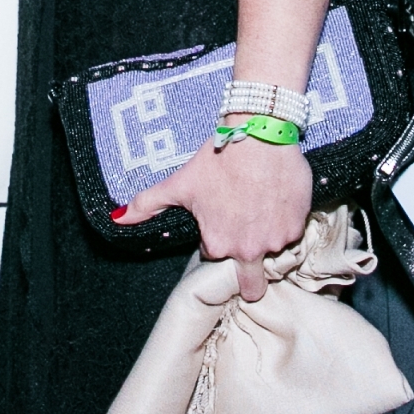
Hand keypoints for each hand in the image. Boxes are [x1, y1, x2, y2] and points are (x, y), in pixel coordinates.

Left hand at [123, 135, 311, 300]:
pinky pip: (291, 233)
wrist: (259, 135)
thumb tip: (117, 219)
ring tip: (259, 205)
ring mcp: (276, 240)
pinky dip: (285, 221)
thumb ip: (147, 204)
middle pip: (250, 278)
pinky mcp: (297, 226)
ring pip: (271, 249)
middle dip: (248, 272)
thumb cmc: (218, 159)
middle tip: (247, 237)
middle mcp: (248, 250)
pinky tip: (276, 200)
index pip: (216, 253)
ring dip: (266, 235)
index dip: (217, 235)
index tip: (221, 216)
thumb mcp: (179, 184)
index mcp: (218, 245)